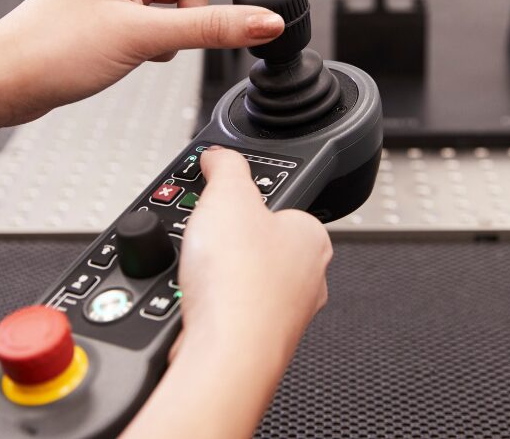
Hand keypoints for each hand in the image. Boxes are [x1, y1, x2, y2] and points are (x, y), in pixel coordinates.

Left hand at [0, 0, 305, 126]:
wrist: (2, 80)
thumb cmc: (50, 47)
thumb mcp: (143, 35)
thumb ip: (211, 28)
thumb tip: (264, 21)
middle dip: (202, 10)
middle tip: (187, 34)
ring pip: (180, 3)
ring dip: (177, 30)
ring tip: (144, 48)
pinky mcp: (114, 14)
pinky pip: (160, 21)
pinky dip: (161, 39)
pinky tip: (137, 54)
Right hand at [175, 146, 331, 367]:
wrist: (226, 353)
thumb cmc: (241, 282)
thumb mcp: (227, 195)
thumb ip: (225, 166)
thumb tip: (219, 155)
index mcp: (313, 237)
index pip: (280, 207)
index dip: (245, 201)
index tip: (222, 202)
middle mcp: (308, 279)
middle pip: (258, 245)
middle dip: (227, 242)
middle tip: (205, 238)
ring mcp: (285, 315)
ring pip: (242, 281)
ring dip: (216, 276)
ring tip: (198, 272)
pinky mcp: (258, 342)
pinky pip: (228, 312)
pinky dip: (209, 306)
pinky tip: (196, 302)